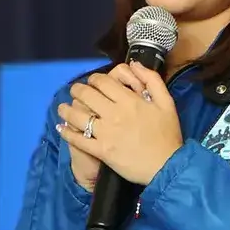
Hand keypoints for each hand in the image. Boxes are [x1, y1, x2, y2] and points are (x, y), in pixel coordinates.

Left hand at [54, 62, 182, 185]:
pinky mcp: (101, 150)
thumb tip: (134, 64)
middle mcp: (114, 113)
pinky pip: (79, 140)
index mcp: (129, 100)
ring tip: (62, 108)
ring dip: (66, 110)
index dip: (93, 79)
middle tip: (75, 91)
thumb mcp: (167, 102)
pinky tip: (61, 129)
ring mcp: (106, 133)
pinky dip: (67, 133)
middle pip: (86, 95)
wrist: (167, 165)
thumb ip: (152, 80)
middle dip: (77, 90)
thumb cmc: (168, 134)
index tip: (92, 82)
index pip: (103, 82)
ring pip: (78, 116)